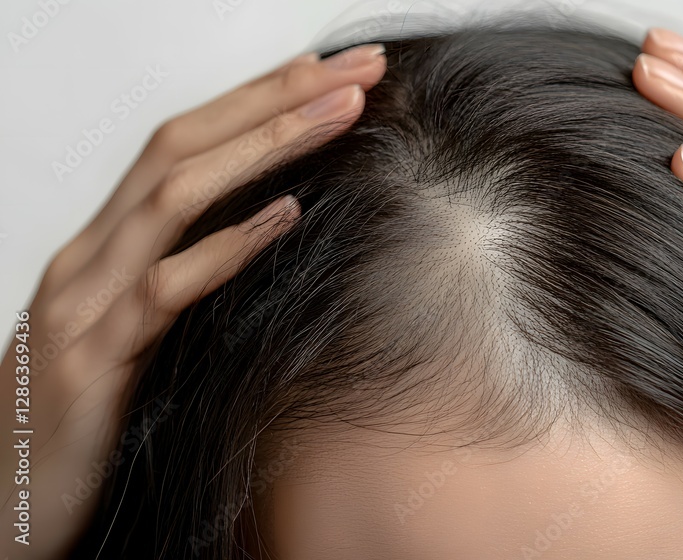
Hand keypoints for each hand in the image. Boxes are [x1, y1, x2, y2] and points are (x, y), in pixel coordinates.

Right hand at [0, 43, 386, 558]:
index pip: (188, 143)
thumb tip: (267, 230)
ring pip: (175, 196)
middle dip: (273, 98)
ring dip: (265, 148)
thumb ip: (186, 275)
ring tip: (339, 114)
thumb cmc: (83, 413)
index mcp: (106, 244)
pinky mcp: (93, 360)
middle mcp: (91, 255)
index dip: (261, 100)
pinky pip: (164, 289)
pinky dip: (227, 247)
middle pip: (185, 145)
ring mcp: (85, 301)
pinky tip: (284, 217)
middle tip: (355, 69)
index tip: (333, 76)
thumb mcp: (137, 329)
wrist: (8, 502)